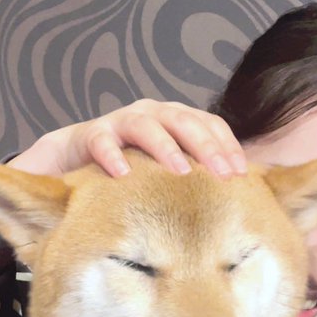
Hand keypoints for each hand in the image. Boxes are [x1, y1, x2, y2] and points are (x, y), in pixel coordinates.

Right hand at [10, 99, 246, 179]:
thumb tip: (235, 201)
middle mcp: (152, 114)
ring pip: (146, 125)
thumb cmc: (131, 168)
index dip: (227, 145)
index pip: (209, 124)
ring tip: (180, 172)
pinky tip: (123, 175)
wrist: (75, 158)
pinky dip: (113, 156)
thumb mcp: (165, 170)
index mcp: (175, 120)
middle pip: (184, 121)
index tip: (241, 174)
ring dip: (165, 147)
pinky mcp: (91, 134)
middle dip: (205, 146)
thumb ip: (193, 176)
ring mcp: (121, 121)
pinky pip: (102, 141)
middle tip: (221, 174)